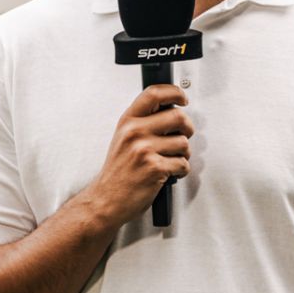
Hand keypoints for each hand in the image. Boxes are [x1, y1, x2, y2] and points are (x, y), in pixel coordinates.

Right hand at [84, 84, 191, 222]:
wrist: (106, 200)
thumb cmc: (117, 173)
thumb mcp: (122, 139)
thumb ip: (142, 123)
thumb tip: (170, 111)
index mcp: (127, 122)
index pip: (154, 93)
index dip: (174, 92)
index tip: (182, 98)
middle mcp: (135, 132)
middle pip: (178, 116)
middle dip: (187, 128)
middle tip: (184, 135)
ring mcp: (144, 150)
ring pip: (184, 143)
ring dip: (184, 154)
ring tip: (171, 160)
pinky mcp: (155, 168)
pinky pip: (183, 164)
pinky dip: (181, 171)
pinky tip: (168, 173)